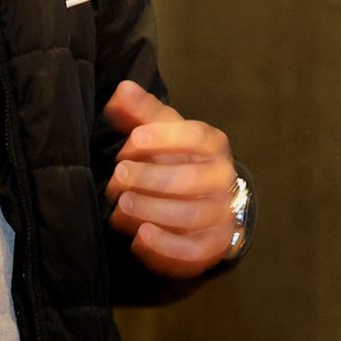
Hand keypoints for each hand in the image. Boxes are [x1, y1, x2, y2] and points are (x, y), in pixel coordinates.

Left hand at [102, 81, 239, 278]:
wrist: (204, 200)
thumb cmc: (175, 158)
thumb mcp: (160, 131)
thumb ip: (140, 111)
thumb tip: (123, 90)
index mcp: (212, 144)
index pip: (196, 137)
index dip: (164, 138)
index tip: (133, 140)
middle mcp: (222, 178)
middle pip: (189, 179)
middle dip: (149, 179)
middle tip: (118, 177)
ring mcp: (220, 214)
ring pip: (190, 215)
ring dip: (152, 210)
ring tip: (121, 206)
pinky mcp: (211, 246)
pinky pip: (193, 251)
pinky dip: (166, 246)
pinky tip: (139, 237)